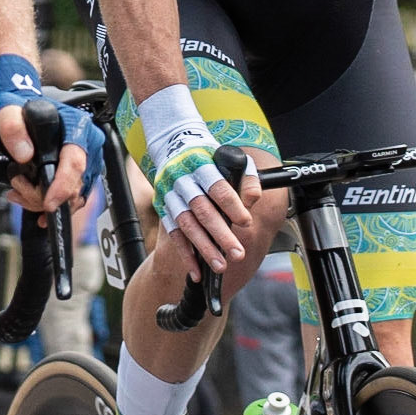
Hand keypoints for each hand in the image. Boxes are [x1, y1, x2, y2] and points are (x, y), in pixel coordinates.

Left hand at [0, 54, 98, 213]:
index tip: (48, 203)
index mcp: (77, 125)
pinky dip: (49, 203)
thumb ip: (12, 127)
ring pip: (73, 196)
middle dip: (44, 196)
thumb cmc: (18, 109)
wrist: (20, 111)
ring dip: (43, 201)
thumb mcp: (7, 111)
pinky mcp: (80, 173)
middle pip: (75, 184)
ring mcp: (87, 159)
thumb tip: (25, 154)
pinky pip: (71, 198)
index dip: (63, 185)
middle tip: (18, 190)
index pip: (75, 161)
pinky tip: (28, 197)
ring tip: (19, 190)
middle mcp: (88, 143)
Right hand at [136, 82, 256, 276]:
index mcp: (201, 164)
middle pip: (202, 209)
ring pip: (186, 224)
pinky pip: (173, 233)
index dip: (232, 205)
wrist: (174, 145)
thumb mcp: (230, 158)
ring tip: (220, 266)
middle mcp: (182, 179)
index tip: (246, 222)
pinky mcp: (163, 207)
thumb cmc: (209, 157)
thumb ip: (246, 178)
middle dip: (220, 234)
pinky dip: (185, 253)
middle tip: (237, 254)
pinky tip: (197, 270)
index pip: (217, 187)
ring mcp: (170, 194)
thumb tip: (253, 200)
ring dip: (203, 247)